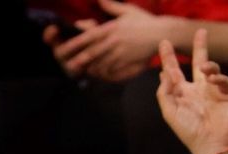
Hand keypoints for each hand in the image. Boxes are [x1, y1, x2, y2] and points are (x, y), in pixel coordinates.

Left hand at [50, 0, 166, 82]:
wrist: (162, 33)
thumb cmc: (145, 21)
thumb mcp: (128, 11)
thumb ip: (111, 6)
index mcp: (111, 27)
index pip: (88, 36)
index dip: (75, 43)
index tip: (64, 48)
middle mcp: (114, 40)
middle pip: (91, 52)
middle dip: (78, 60)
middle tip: (68, 66)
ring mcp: (120, 52)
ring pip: (100, 63)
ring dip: (90, 68)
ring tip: (82, 71)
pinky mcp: (127, 60)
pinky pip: (112, 69)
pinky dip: (103, 72)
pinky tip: (99, 74)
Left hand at [152, 31, 227, 153]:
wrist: (211, 144)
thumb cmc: (188, 131)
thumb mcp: (170, 113)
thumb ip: (164, 93)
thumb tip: (164, 74)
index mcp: (182, 94)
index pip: (174, 73)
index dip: (169, 60)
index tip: (164, 45)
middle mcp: (197, 90)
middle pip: (197, 62)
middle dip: (198, 47)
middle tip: (200, 31)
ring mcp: (212, 91)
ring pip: (212, 68)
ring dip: (208, 64)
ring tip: (203, 68)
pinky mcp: (226, 95)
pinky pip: (223, 79)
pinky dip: (218, 77)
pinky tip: (212, 80)